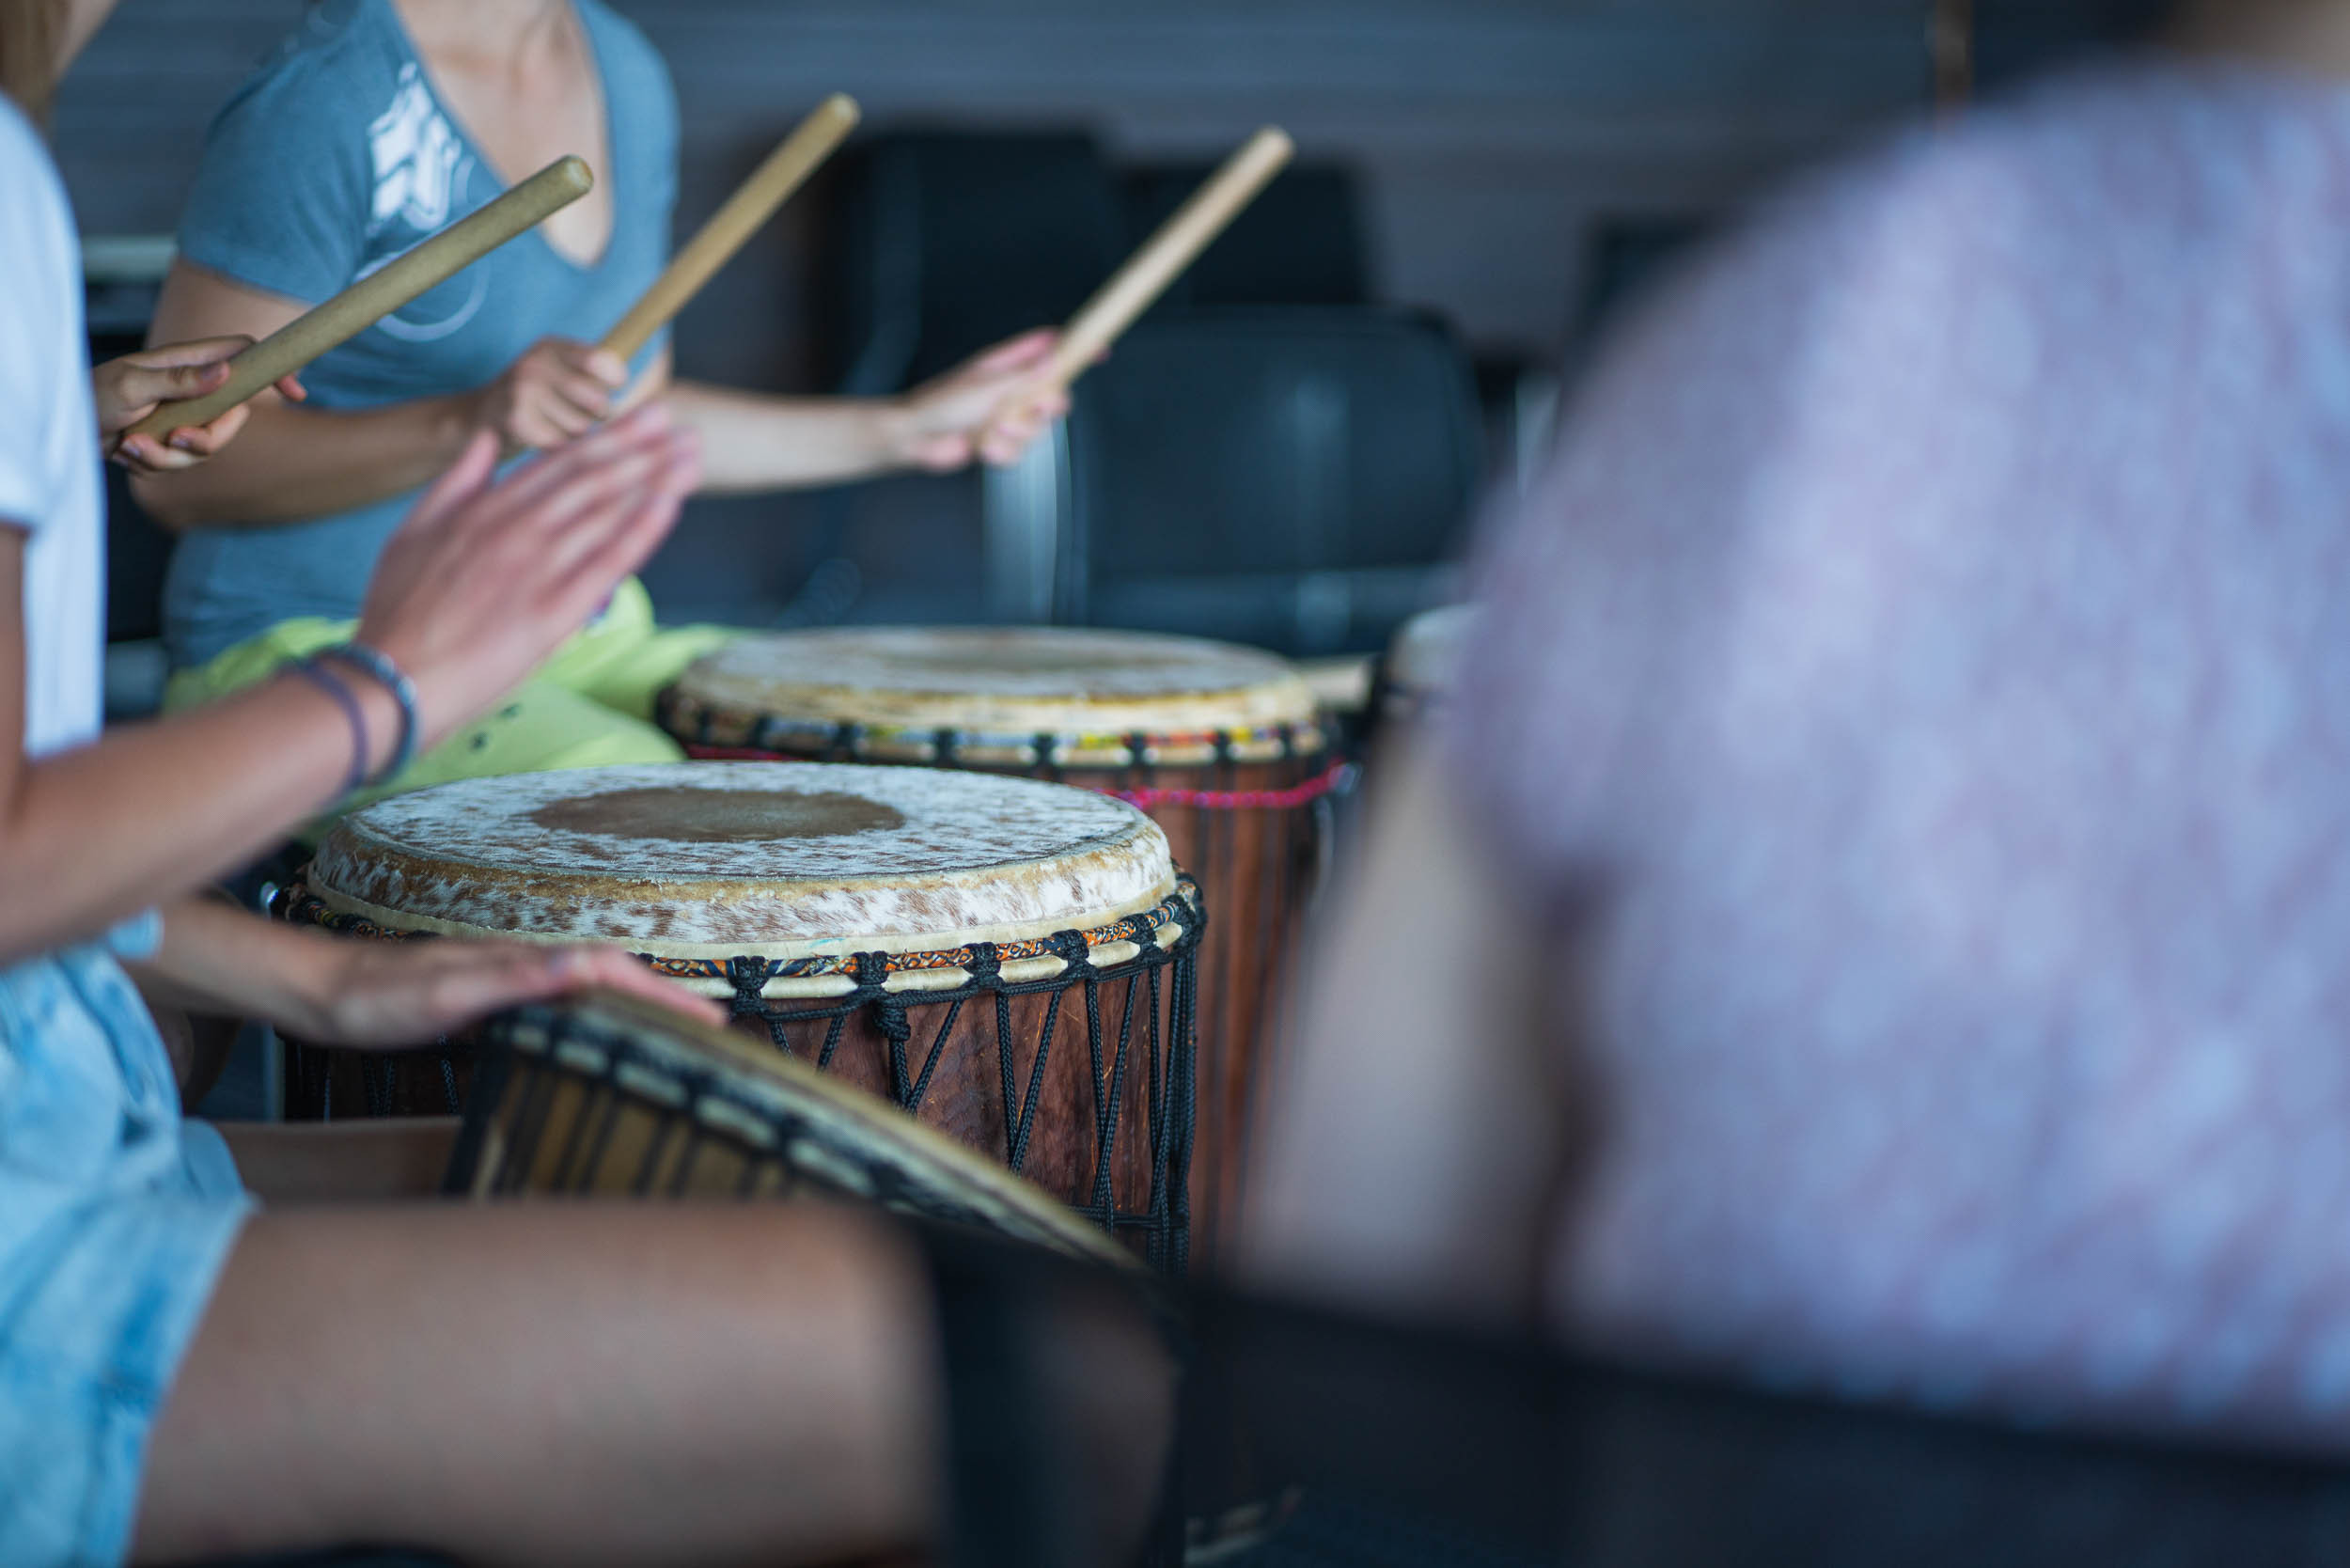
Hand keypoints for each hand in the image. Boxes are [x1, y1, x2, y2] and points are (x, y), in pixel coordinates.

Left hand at [95, 337, 305, 473]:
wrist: (65, 425)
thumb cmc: (91, 394)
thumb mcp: (133, 385)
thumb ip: (180, 380)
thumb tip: (225, 371)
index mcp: (187, 364)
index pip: (244, 357)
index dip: (273, 370)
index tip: (294, 392)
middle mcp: (192, 390)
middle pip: (233, 419)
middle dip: (207, 439)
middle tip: (177, 439)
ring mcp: (183, 417)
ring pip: (205, 448)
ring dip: (167, 456)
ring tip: (131, 445)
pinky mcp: (170, 441)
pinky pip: (181, 463)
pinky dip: (153, 464)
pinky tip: (126, 451)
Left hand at [297, 935, 725, 1048]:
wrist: (319, 990)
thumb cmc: (375, 998)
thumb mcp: (446, 991)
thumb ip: (514, 977)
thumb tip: (585, 964)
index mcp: (520, 963)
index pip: (610, 971)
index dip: (663, 995)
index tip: (707, 1019)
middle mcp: (519, 965)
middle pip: (609, 976)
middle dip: (663, 999)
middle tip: (708, 1030)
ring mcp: (503, 979)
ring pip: (585, 988)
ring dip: (631, 1005)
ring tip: (667, 1033)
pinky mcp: (485, 998)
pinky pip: (557, 1004)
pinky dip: (591, 1015)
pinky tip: (588, 1034)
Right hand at [354, 404, 699, 754]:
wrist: (394, 677)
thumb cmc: (398, 612)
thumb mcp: (411, 532)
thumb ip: (453, 484)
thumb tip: (482, 442)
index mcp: (486, 509)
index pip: (559, 463)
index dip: (609, 438)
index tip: (646, 419)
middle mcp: (517, 528)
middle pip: (592, 479)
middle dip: (643, 450)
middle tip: (686, 428)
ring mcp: (538, 567)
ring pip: (606, 511)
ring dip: (654, 479)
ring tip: (693, 456)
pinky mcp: (554, 609)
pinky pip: (608, 562)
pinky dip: (642, 529)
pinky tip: (671, 503)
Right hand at [469, 337, 627, 450]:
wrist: (477, 418)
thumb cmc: (535, 400)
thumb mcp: (559, 373)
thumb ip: (596, 377)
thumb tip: (648, 403)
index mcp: (550, 347)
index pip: (602, 361)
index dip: (615, 381)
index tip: (614, 388)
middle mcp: (534, 363)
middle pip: (597, 401)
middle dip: (598, 417)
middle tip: (583, 416)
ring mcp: (522, 390)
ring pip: (581, 428)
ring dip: (576, 436)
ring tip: (556, 426)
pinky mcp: (515, 419)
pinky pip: (560, 444)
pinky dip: (557, 448)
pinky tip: (541, 438)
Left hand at [890, 329, 1072, 471]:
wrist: (916, 439)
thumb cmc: (941, 403)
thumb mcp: (987, 386)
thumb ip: (1025, 376)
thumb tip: (1055, 360)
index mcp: (1006, 363)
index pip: (1049, 348)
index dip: (1075, 347)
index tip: (1098, 350)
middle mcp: (1011, 389)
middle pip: (1053, 393)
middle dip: (1047, 406)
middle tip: (1034, 407)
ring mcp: (1007, 416)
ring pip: (1038, 428)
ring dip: (1016, 433)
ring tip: (991, 430)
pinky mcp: (1000, 442)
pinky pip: (1020, 451)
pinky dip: (1002, 452)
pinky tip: (983, 447)